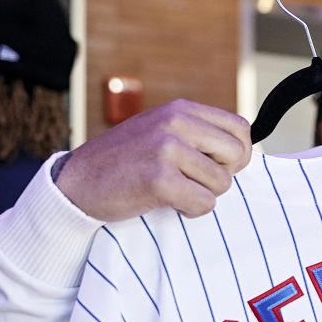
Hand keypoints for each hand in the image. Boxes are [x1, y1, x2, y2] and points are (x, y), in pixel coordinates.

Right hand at [55, 99, 250, 220]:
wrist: (76, 183)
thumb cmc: (125, 163)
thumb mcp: (161, 132)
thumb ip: (197, 135)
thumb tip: (244, 151)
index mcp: (180, 109)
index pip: (240, 128)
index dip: (237, 153)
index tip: (217, 166)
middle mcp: (176, 123)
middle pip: (237, 154)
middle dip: (222, 175)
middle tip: (195, 182)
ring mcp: (167, 149)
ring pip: (222, 182)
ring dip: (204, 195)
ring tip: (176, 191)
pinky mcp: (159, 179)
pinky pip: (204, 203)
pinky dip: (192, 211)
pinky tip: (170, 204)